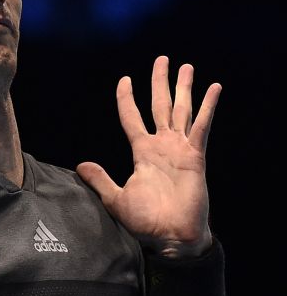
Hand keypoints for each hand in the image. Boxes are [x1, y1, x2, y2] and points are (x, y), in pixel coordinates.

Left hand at [76, 56, 221, 258]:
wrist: (170, 237)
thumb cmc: (145, 221)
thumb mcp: (116, 197)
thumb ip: (100, 179)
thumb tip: (81, 165)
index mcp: (142, 152)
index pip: (132, 117)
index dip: (127, 98)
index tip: (124, 79)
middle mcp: (162, 145)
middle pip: (159, 105)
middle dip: (160, 82)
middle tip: (162, 59)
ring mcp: (180, 149)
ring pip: (181, 109)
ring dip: (184, 88)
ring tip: (186, 66)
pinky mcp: (196, 156)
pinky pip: (202, 126)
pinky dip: (208, 106)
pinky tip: (214, 88)